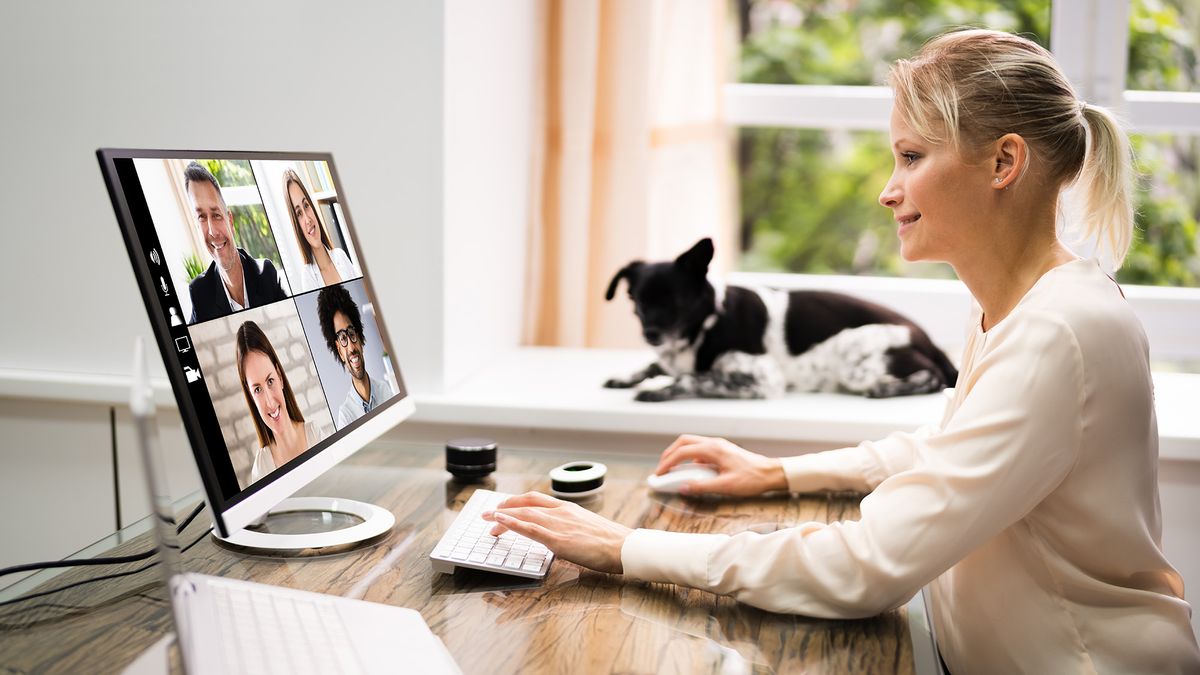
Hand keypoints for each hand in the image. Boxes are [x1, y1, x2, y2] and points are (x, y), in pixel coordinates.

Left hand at [482, 492, 631, 573]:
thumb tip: (562, 536)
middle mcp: (561, 512)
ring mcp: (559, 525)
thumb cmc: (611, 542)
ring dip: (502, 515)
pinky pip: (530, 528)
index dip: (517, 502)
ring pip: (524, 514)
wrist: (625, 547)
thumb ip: (571, 528)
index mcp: (568, 509)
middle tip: (489, 514)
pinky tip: (499, 521)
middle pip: (525, 504)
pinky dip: (511, 522)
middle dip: (504, 507)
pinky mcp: (558, 540)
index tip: (505, 507)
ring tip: (487, 518)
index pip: (536, 500)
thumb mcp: (588, 528)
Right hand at [655, 434, 786, 496]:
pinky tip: (692, 471)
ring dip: (679, 454)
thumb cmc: (752, 479)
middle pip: (684, 441)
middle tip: (662, 468)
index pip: (682, 452)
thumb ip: (702, 487)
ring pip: (692, 443)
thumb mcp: (726, 486)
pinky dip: (690, 457)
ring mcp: (718, 445)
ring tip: (672, 469)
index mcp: (713, 449)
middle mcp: (714, 443)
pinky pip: (700, 449)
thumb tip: (683, 488)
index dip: (668, 462)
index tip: (659, 473)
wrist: (771, 473)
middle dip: (669, 453)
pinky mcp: (722, 450)